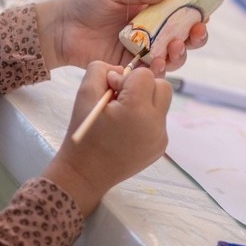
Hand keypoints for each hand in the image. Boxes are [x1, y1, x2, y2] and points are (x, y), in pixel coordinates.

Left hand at [36, 0, 209, 74]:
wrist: (61, 29)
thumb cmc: (86, 3)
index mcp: (151, 10)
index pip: (181, 12)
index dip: (196, 14)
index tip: (204, 14)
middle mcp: (152, 31)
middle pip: (183, 36)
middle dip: (195, 36)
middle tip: (196, 33)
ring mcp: (142, 50)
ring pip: (172, 56)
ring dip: (180, 53)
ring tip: (175, 48)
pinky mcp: (131, 68)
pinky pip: (151, 71)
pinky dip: (159, 69)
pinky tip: (156, 63)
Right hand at [44, 60, 173, 215]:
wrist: (84, 174)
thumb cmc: (83, 134)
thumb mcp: (84, 94)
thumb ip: (101, 70)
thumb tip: (120, 70)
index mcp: (137, 110)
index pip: (145, 75)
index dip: (126, 79)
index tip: (111, 92)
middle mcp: (155, 123)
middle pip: (162, 86)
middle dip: (143, 87)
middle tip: (122, 98)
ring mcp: (160, 137)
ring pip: (162, 104)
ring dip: (146, 102)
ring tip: (123, 115)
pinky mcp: (160, 147)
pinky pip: (159, 122)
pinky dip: (146, 119)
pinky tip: (127, 131)